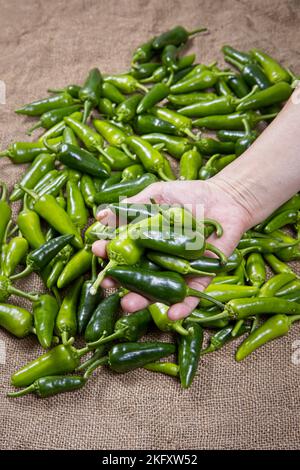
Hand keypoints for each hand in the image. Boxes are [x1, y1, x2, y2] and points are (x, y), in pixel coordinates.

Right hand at [92, 178, 252, 319]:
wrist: (225, 198)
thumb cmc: (189, 195)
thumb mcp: (157, 195)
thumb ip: (132, 206)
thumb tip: (101, 215)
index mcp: (145, 242)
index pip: (122, 252)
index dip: (108, 253)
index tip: (97, 251)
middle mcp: (159, 260)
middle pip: (136, 276)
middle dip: (120, 283)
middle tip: (108, 285)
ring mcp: (179, 271)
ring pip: (159, 290)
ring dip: (143, 301)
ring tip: (129, 305)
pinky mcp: (201, 278)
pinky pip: (192, 297)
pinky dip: (184, 307)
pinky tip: (173, 314)